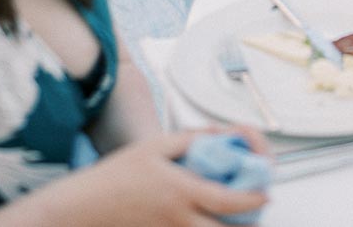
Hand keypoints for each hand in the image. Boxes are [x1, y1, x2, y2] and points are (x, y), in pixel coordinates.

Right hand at [90, 131, 267, 226]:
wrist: (88, 206)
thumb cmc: (119, 174)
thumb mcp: (155, 146)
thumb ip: (189, 139)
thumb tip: (217, 135)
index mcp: (181, 190)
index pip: (227, 200)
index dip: (251, 199)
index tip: (264, 194)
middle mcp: (179, 218)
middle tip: (255, 215)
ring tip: (235, 220)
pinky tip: (208, 222)